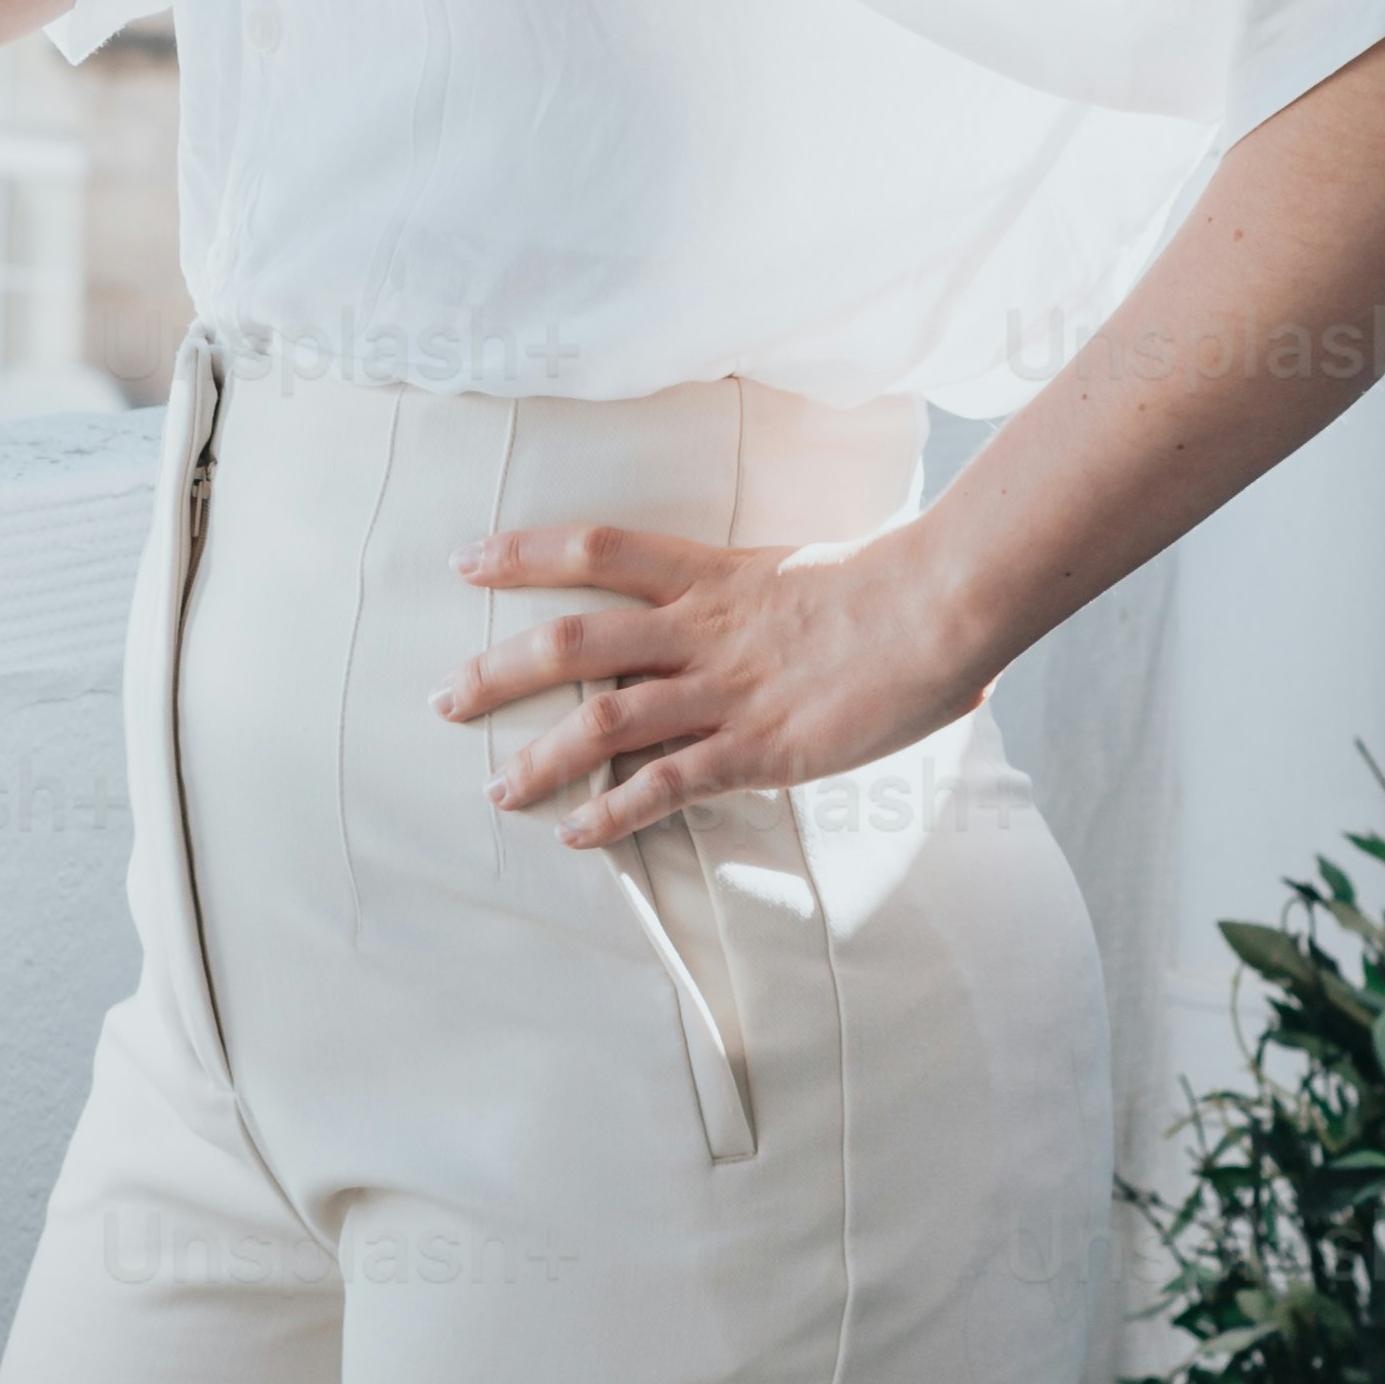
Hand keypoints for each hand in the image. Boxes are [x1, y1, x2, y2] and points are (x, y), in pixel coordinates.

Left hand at [435, 517, 987, 840]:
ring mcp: (724, 689)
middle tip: (446, 698)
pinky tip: (577, 835)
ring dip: (540, 758)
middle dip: (499, 671)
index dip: (522, 553)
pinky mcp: (757, 747)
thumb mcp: (807, 567)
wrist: (939, 605)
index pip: (595, 548)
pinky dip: (613, 812)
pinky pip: (666, 785)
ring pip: (603, 720)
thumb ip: (767, 592)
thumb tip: (770, 605)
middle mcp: (700, 628)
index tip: (466, 562)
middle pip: (572, 640)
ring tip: (496, 791)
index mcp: (711, 572)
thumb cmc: (892, 581)